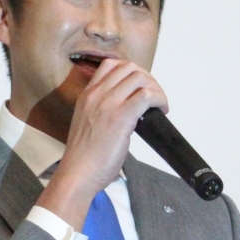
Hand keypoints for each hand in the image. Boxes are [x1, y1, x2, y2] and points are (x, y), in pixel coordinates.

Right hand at [37, 59, 166, 229]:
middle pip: (129, 68)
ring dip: (155, 88)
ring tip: (159, 104)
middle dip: (147, 79)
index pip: (110, 65)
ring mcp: (108, 104)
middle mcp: (96, 95)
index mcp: (86, 95)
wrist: (77, 174)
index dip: (130, 72)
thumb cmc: (83, 158)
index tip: (139, 87)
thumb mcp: (86, 124)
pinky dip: (159, 99)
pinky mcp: (121, 117)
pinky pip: (147, 95)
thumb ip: (101, 111)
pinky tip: (161, 111)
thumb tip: (126, 110)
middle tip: (154, 96)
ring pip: (139, 77)